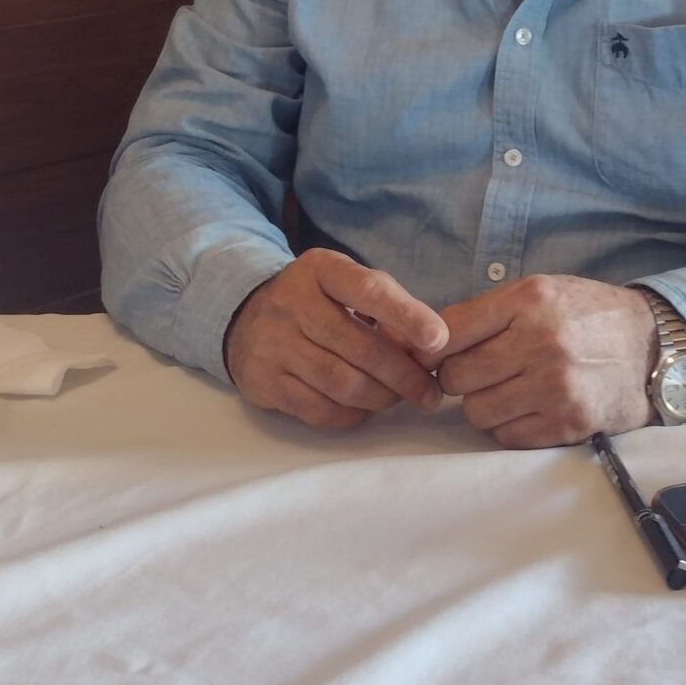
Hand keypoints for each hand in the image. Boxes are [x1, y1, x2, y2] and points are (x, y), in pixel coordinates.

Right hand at [224, 249, 448, 429]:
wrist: (246, 320)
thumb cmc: (317, 302)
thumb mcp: (347, 286)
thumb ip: (388, 307)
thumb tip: (430, 347)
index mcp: (320, 269)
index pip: (368, 290)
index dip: (407, 316)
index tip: (439, 340)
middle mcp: (291, 302)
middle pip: (360, 347)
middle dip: (403, 375)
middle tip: (429, 392)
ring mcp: (273, 344)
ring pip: (341, 383)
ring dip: (381, 398)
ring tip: (398, 399)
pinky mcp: (264, 382)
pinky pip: (319, 410)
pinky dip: (352, 415)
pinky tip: (365, 408)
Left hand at [436, 275, 658, 447]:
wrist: (650, 347)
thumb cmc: (586, 316)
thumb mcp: (541, 292)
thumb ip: (488, 312)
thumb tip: (429, 344)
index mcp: (529, 301)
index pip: (449, 331)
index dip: (434, 348)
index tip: (436, 357)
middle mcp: (541, 342)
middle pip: (455, 377)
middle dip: (460, 378)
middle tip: (481, 374)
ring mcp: (555, 387)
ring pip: (476, 412)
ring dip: (484, 405)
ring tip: (508, 390)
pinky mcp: (567, 423)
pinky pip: (506, 437)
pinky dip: (510, 426)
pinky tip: (529, 408)